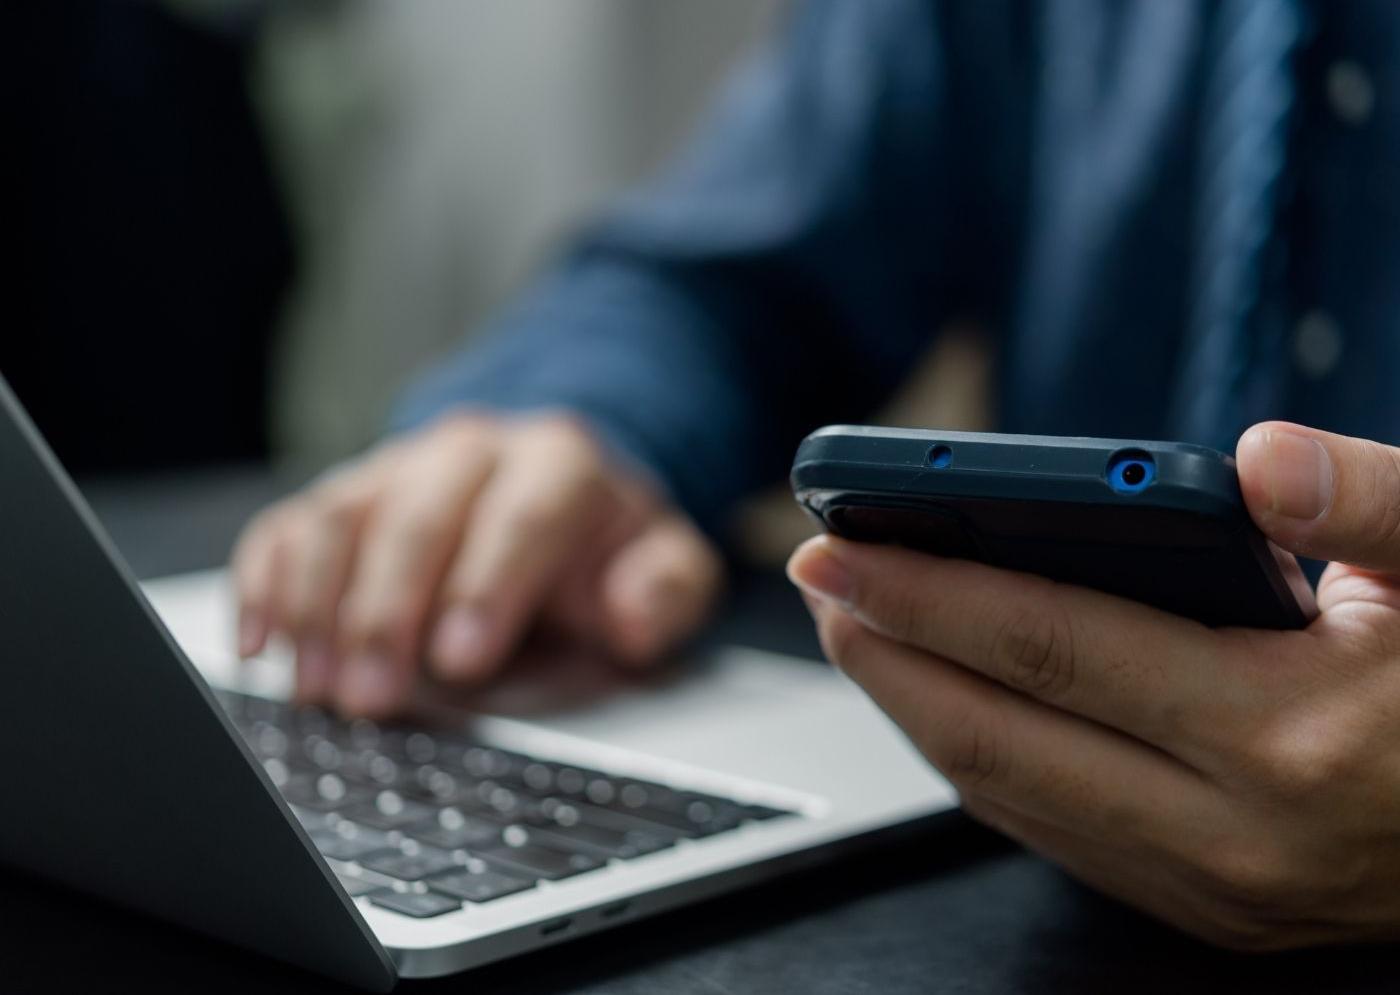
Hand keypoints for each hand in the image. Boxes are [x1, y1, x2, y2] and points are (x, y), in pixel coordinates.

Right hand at [233, 411, 721, 716]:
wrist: (559, 494)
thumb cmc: (605, 547)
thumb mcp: (668, 566)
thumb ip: (668, 589)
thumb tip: (632, 615)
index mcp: (559, 463)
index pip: (521, 516)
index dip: (487, 585)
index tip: (461, 659)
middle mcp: (469, 452)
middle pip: (417, 518)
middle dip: (389, 612)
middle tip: (373, 698)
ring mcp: (397, 468)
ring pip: (342, 518)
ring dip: (320, 607)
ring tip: (317, 690)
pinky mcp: (345, 496)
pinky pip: (288, 525)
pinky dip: (264, 582)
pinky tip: (260, 643)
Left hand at [788, 421, 1399, 949]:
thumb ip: (1370, 501)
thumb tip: (1257, 457)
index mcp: (1286, 732)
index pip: (1055, 647)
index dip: (930, 592)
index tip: (839, 547)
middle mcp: (1231, 830)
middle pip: (995, 734)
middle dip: (884, 653)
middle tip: (815, 582)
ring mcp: (1208, 886)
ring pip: (1005, 795)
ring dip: (912, 709)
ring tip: (857, 630)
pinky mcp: (1200, 908)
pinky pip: (1048, 832)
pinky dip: (975, 759)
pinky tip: (941, 700)